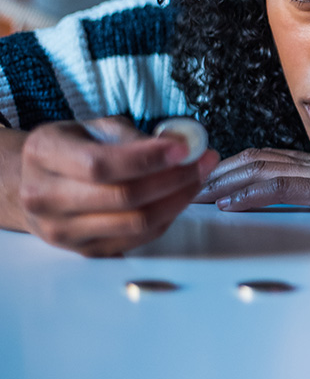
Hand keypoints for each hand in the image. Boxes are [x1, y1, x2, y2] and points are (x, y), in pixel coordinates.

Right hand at [18, 117, 220, 256]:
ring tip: (198, 178)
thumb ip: (134, 137)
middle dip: (175, 179)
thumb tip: (182, 144)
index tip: (185, 149)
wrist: (35, 182)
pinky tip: (179, 198)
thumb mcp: (95, 128)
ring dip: (178, 200)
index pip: (101, 164)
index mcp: (44, 153)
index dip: (148, 159)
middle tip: (204, 162)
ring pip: (135, 223)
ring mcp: (61, 230)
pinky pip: (137, 239)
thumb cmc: (72, 148)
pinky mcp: (83, 250)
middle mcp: (44, 196)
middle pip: (123, 197)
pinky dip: (166, 218)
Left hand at [194, 130, 309, 213]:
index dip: (232, 166)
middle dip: (213, 173)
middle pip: (253, 160)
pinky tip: (229, 204)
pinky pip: (283, 189)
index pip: (267, 159)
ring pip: (259, 171)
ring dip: (221, 183)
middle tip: (178, 185)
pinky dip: (250, 194)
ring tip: (190, 195)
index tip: (204, 180)